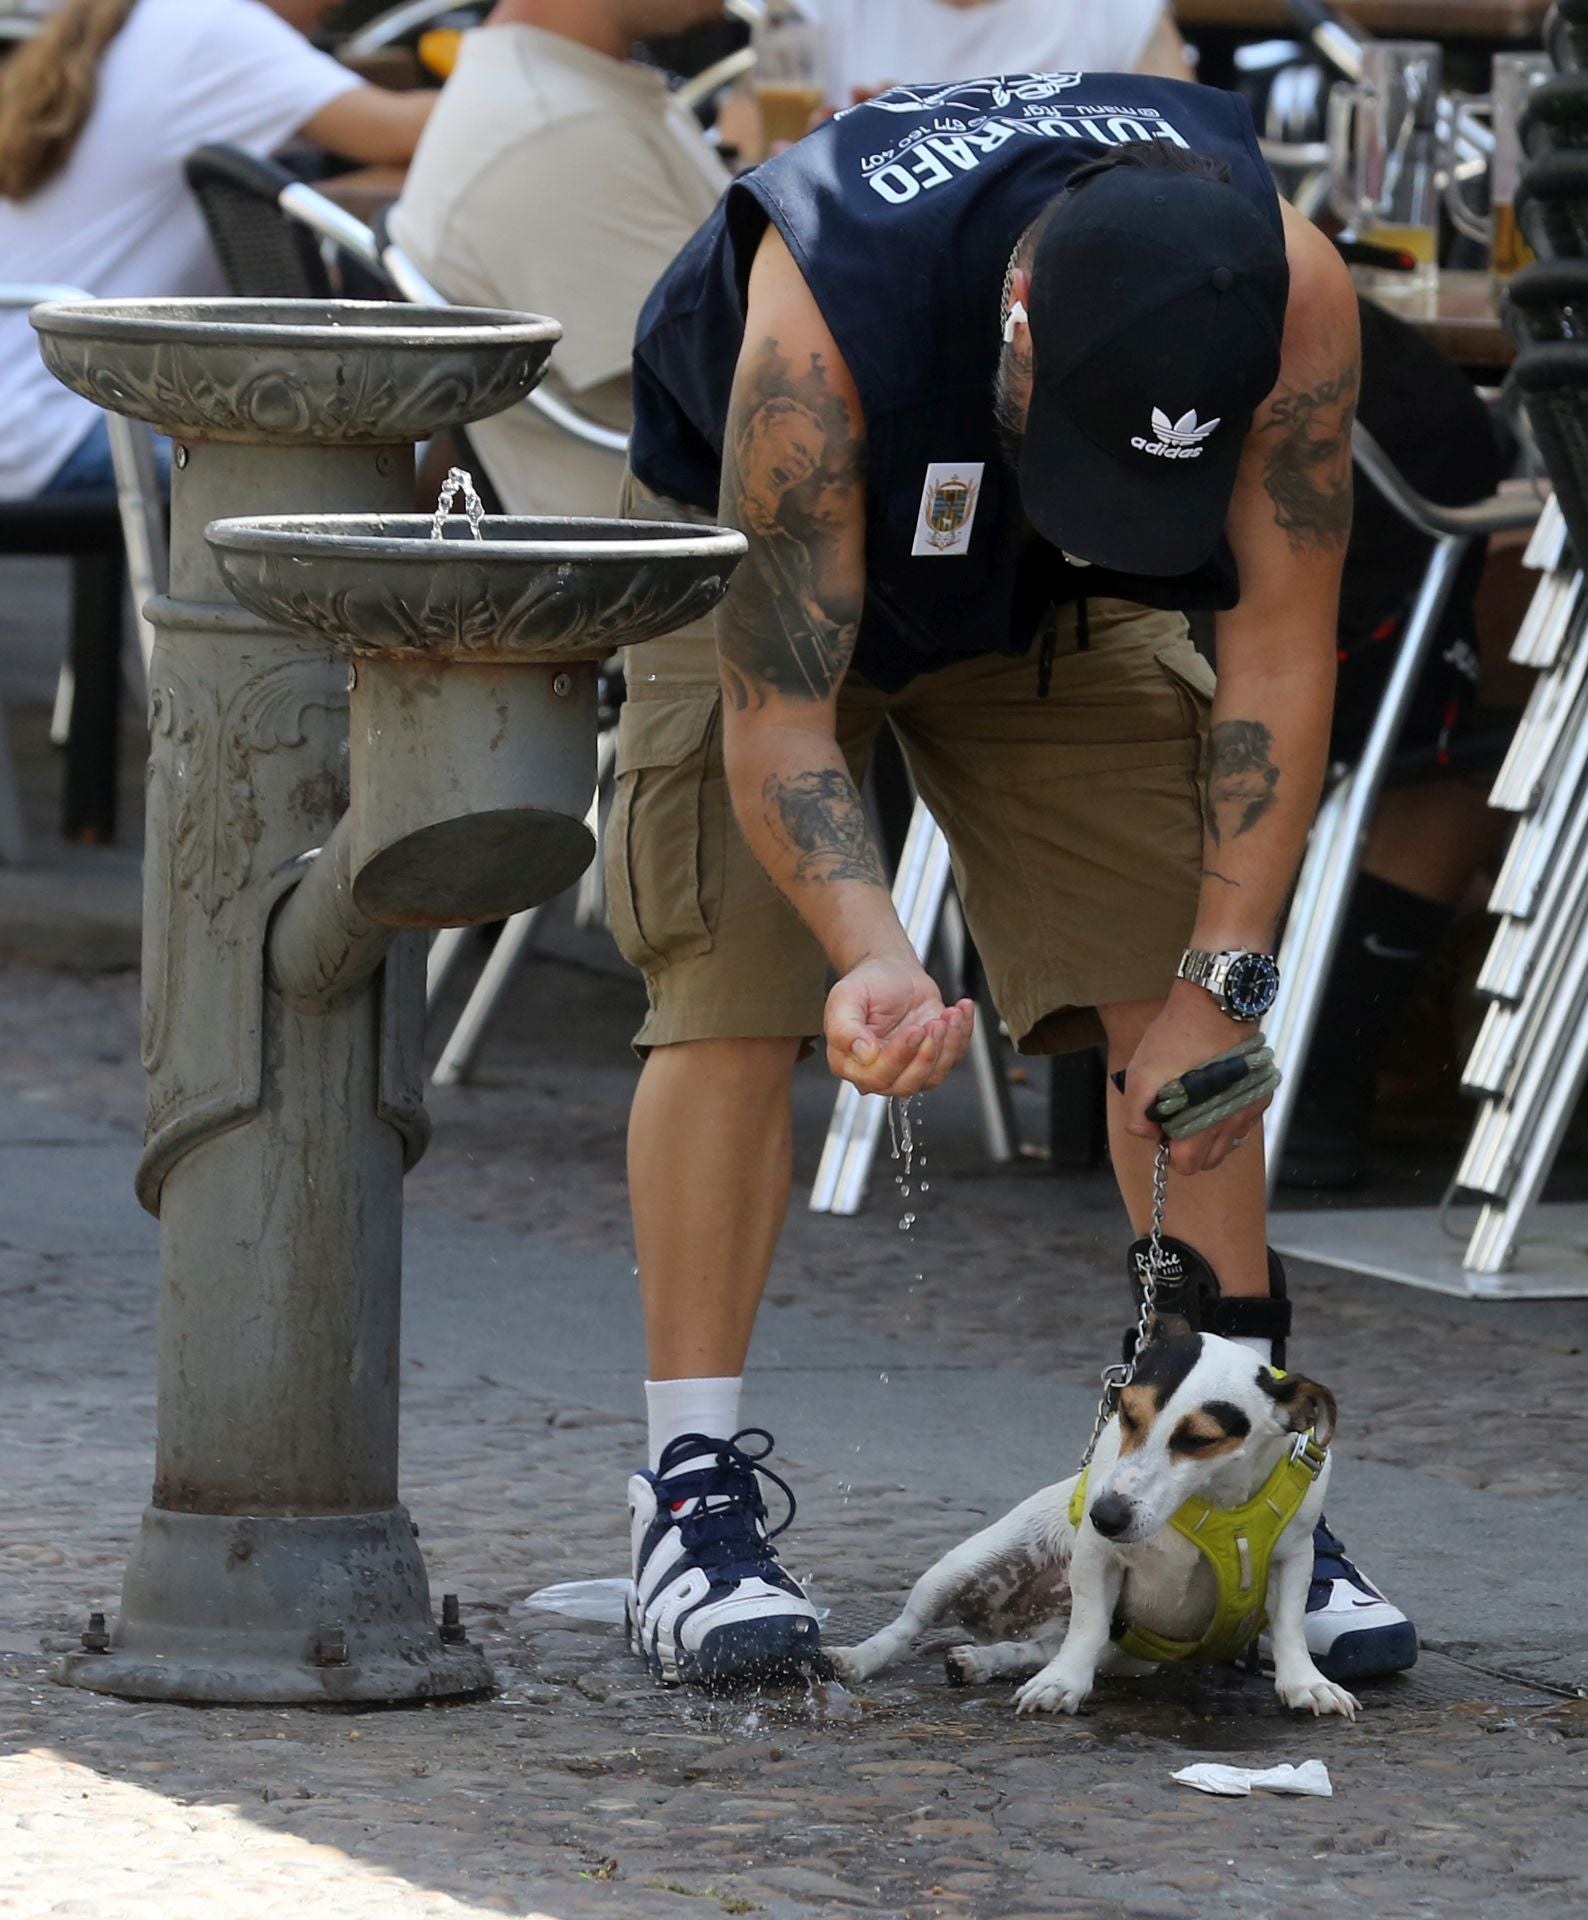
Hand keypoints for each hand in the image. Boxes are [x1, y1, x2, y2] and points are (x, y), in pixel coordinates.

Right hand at [824, 953, 974, 1096]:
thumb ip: (845, 1027)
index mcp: (850, 1062)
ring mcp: (908, 1067)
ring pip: (933, 1076)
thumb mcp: (846, 997)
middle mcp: (879, 1071)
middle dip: (926, 1055)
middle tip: (935, 1024)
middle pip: (906, 1084)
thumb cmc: (867, 984)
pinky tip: (960, 1011)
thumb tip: (863, 1054)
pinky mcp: (933, 1057)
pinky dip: (962, 1036)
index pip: (876, 1076)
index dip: (898, 1057)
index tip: (914, 1030)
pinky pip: (953, 1059)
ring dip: (947, 1046)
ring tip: (949, 1015)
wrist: (893, 971)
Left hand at [1121, 986, 1269, 1175]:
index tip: (1165, 1125)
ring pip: (1228, 1144)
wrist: (1214, 1005)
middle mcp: (1233, 1122)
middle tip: (1179, 1116)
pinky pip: (1243, 1122)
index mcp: (1204, 1123)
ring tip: (1196, 1105)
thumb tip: (1151, 1135)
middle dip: (1190, 1147)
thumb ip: (1137, 1116)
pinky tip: (1215, 1095)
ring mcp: (1250, 1109)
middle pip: (1208, 1161)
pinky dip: (1228, 1118)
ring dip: (1210, 1134)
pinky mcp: (1261, 1093)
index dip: (1170, 1149)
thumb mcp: (1140, 1076)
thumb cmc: (1175, 1040)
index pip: (1187, 1165)